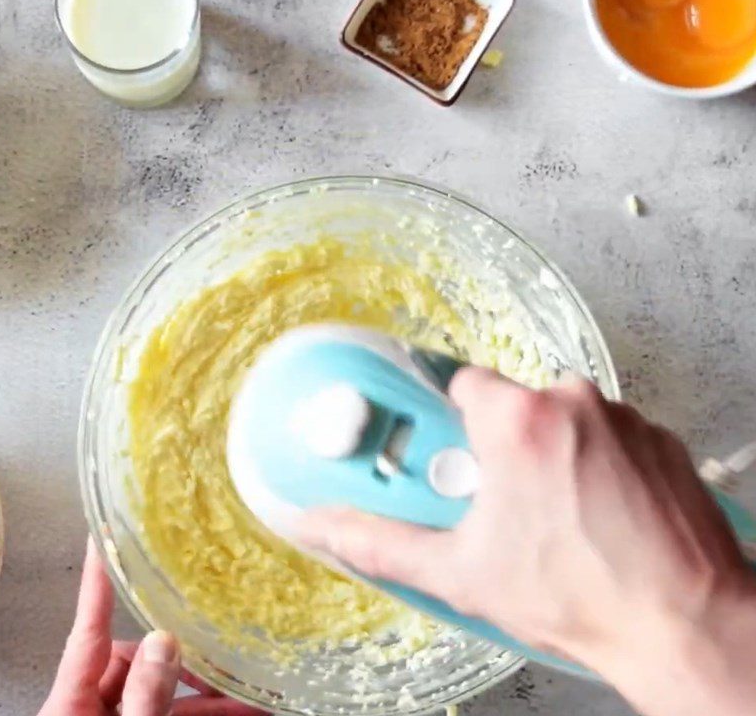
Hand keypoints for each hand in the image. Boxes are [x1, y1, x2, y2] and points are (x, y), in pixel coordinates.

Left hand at [38, 538, 265, 715]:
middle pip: (144, 661)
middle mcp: (94, 708)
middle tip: (228, 657)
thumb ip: (142, 698)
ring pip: (170, 697)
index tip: (104, 538)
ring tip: (256, 697)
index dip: (98, 581)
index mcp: (70, 702)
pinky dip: (209, 714)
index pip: (90, 628)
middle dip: (191, 658)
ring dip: (213, 696)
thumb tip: (165, 642)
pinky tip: (247, 711)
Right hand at [300, 368, 755, 715]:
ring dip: (550, 454)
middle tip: (501, 498)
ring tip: (553, 515)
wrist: (686, 627)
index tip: (449, 449)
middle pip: (513, 404)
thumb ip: (381, 541)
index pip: (463, 383)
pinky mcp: (659, 440)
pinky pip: (607, 435)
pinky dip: (596, 463)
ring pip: (562, 419)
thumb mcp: (461, 573)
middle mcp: (574, 404)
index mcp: (519, 421)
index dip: (451, 419)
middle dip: (499, 445)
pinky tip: (597, 514)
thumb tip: (324, 525)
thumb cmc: (583, 597)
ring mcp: (623, 420)